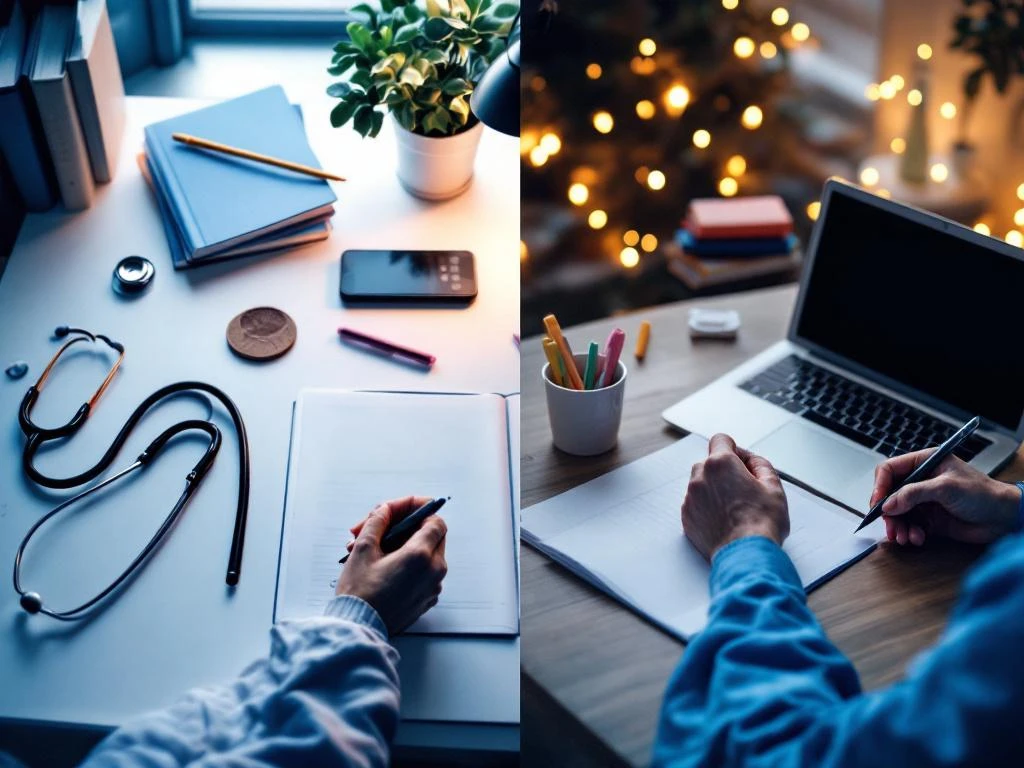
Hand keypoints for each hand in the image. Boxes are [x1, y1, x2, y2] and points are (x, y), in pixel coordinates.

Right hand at [335, 496, 447, 634]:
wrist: (359, 630)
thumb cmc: (359, 594)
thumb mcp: (363, 549)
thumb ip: (377, 521)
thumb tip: (385, 510)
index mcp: (421, 556)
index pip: (435, 521)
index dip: (419, 511)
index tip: (401, 511)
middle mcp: (434, 572)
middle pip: (432, 537)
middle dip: (406, 528)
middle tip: (380, 529)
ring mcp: (433, 588)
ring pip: (427, 555)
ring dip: (404, 546)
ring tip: (373, 550)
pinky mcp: (426, 600)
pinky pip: (424, 573)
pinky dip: (408, 565)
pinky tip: (382, 566)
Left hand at [681, 434, 790, 560]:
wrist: (745, 555)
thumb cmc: (761, 524)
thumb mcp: (774, 486)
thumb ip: (761, 465)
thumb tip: (751, 462)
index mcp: (720, 464)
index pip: (721, 439)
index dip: (735, 450)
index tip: (742, 463)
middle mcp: (700, 477)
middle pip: (710, 463)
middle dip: (725, 471)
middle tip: (744, 489)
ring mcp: (690, 498)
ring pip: (701, 484)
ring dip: (715, 490)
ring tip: (735, 508)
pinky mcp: (686, 517)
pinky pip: (696, 504)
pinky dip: (707, 508)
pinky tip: (724, 520)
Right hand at [872, 451, 1020, 545]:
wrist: (1004, 518)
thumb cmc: (982, 494)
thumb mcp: (945, 488)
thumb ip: (913, 493)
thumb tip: (888, 504)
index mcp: (924, 463)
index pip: (890, 470)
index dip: (880, 486)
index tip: (878, 503)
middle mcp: (921, 480)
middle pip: (890, 494)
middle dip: (888, 512)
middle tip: (890, 526)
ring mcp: (924, 500)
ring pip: (898, 513)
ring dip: (898, 526)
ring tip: (903, 537)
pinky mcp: (930, 519)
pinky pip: (910, 526)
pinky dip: (910, 533)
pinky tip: (917, 538)